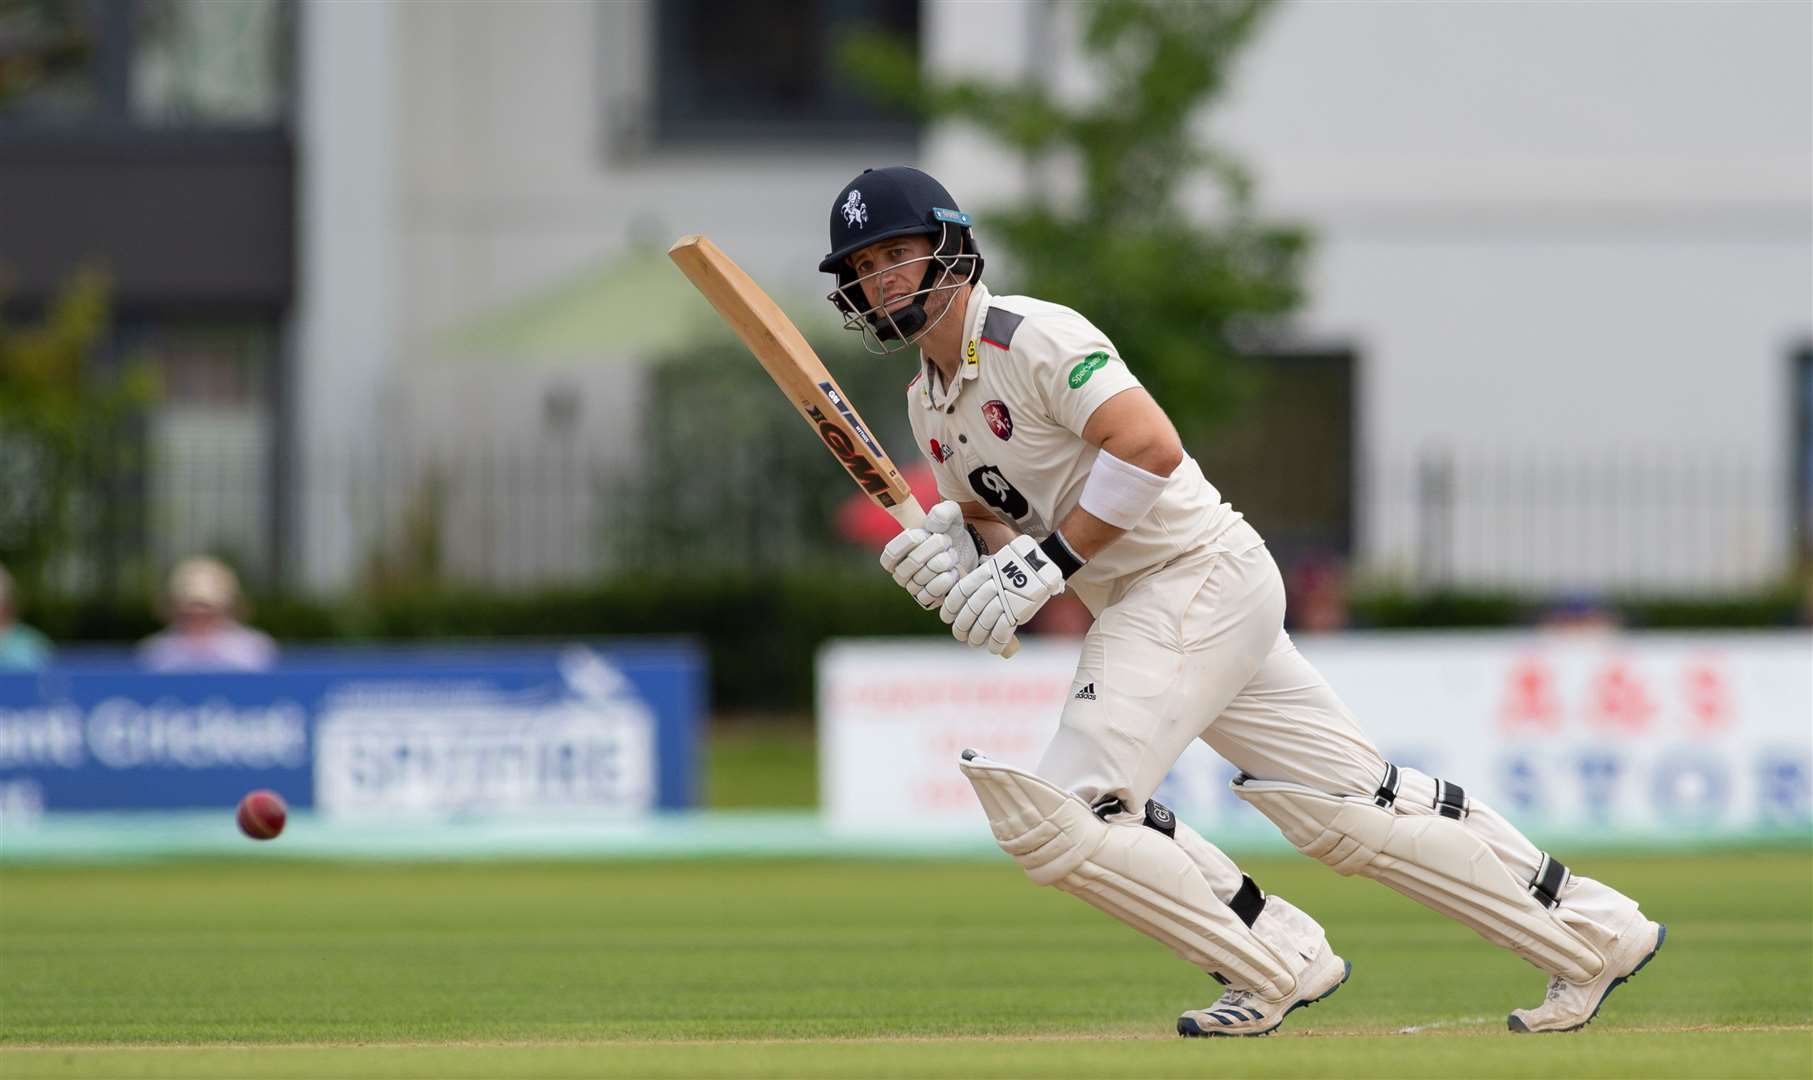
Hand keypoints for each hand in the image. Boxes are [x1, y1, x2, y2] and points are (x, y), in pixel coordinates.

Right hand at [879, 501, 977, 609]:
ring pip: (923, 578)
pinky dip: (946, 579)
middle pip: (912, 563)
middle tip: (947, 541)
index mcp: (895, 553)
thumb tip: (932, 526)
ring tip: (951, 556)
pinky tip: (953, 571)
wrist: (967, 553)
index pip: (891, 552)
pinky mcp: (927, 600)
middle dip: (935, 548)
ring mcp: (913, 588)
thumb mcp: (950, 515)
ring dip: (943, 563)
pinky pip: (932, 593)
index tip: (928, 532)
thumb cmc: (950, 532)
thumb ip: (942, 512)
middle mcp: (900, 573)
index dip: (911, 541)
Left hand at [939, 535, 1064, 653]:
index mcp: (983, 573)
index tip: (947, 618)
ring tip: (975, 643)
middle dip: (962, 627)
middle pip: (969, 612)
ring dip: (977, 637)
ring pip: (983, 624)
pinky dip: (995, 643)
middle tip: (961, 636)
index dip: (950, 608)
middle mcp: (991, 586)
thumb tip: (966, 602)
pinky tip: (992, 648)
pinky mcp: (1017, 611)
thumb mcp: (996, 566)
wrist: (1044, 565)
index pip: (959, 593)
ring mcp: (1004, 599)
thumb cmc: (1018, 568)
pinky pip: (1001, 631)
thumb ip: (982, 581)